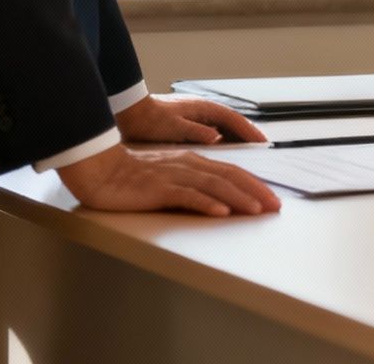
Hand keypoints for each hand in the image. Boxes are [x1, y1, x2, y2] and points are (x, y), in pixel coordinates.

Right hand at [58, 144, 280, 216]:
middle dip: (255, 191)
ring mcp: (173, 176)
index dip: (253, 184)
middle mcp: (187, 165)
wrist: (99, 170)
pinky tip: (220, 213)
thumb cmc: (131, 177)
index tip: (270, 198)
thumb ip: (190, 183)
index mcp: (191, 161)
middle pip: (229, 176)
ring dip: (238, 198)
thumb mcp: (167, 177)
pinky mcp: (158, 188)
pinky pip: (187, 196)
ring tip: (257, 210)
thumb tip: (215, 200)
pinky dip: (206, 204)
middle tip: (275, 206)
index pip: (230, 171)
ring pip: (214, 186)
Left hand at [115, 94, 265, 144]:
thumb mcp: (172, 127)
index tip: (263, 143)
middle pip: (233, 124)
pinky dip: (223, 142)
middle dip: (248, 135)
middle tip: (263, 149)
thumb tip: (217, 136)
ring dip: (237, 139)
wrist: (129, 111)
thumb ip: (195, 131)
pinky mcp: (189, 125)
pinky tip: (224, 153)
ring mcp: (197, 117)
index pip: (235, 120)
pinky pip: (214, 134)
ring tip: (249, 153)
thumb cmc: (148, 118)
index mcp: (204, 109)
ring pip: (224, 129)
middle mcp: (204, 112)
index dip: (250, 132)